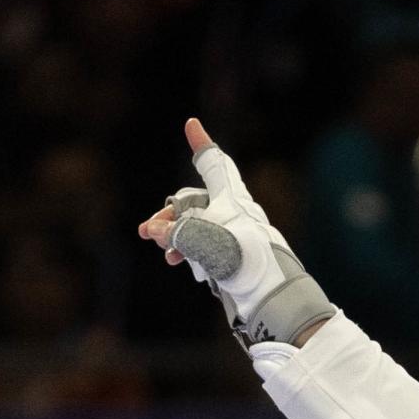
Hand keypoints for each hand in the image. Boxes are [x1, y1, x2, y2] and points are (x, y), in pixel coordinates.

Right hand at [138, 120, 332, 346]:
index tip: (191, 124)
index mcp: (231, 196)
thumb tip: (158, 232)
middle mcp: (230, 210)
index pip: (214, 162)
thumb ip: (177, 232)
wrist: (272, 294)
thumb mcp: (205, 239)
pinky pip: (200, 245)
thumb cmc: (244, 258)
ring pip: (193, 225)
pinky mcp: (230, 255)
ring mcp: (230, 233)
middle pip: (192, 201)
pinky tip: (175, 261)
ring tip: (160, 250)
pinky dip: (185, 249)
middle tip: (147, 232)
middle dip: (168, 214)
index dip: (201, 143)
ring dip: (172, 234)